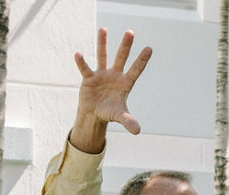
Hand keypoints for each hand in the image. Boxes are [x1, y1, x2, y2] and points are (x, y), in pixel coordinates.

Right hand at [70, 29, 151, 149]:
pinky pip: (85, 68)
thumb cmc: (110, 112)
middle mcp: (114, 75)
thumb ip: (129, 121)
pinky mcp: (89, 78)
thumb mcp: (120, 116)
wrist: (94, 113)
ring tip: (103, 29)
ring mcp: (102, 74)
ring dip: (103, 43)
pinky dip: (82, 62)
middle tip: (130, 32)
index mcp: (125, 83)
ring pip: (103, 56)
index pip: (136, 70)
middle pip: (121, 58)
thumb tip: (137, 131)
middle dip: (126, 46)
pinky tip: (78, 54)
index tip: (150, 48)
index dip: (142, 60)